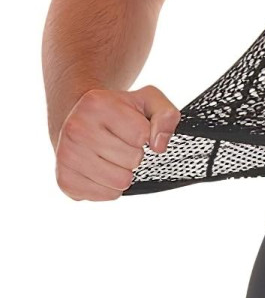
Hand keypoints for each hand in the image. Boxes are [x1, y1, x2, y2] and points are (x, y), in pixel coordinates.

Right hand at [55, 85, 180, 200]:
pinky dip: (111, 186)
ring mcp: (66, 156)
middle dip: (134, 154)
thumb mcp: (147, 102)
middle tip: (119, 143)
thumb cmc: (118, 112)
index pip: (142, 135)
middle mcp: (76, 128)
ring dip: (124, 172)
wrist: (78, 121)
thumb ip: (166, 115)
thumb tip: (159, 145)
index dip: (144, 134)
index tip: (130, 127)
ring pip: (121, 182)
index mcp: (96, 103)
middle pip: (133, 160)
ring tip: (111, 156)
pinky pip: (108, 195)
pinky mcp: (65, 180)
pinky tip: (100, 168)